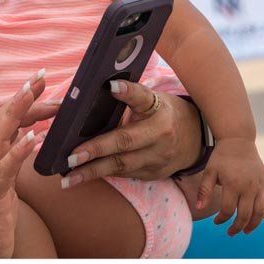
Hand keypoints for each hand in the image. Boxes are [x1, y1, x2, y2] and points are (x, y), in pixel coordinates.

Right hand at [0, 70, 56, 257]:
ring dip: (17, 112)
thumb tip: (34, 135)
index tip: (40, 82)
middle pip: (0, 119)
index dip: (22, 100)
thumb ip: (13, 157)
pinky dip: (18, 151)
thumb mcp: (3, 181)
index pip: (4, 119)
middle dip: (21, 96)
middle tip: (41, 76)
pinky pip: (4, 170)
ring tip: (34, 94)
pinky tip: (35, 138)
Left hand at [60, 79, 202, 186]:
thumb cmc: (163, 112)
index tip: (111, 86)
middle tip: (71, 156)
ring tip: (69, 177)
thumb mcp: (152, 99)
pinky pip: (125, 174)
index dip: (127, 91)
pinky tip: (82, 177)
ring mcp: (158, 157)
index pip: (141, 97)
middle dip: (96, 150)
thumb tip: (100, 89)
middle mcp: (160, 134)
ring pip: (122, 165)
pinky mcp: (154, 173)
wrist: (194, 138)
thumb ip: (130, 96)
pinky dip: (103, 175)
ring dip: (93, 172)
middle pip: (126, 141)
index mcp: (158, 109)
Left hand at [197, 138, 263, 234]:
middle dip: (237, 227)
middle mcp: (249, 186)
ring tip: (246, 230)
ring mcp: (259, 184)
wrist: (238, 140)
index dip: (222, 219)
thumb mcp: (209, 171)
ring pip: (260, 211)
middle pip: (245, 214)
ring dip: (254, 224)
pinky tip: (260, 217)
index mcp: (233, 184)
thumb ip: (204, 191)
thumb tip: (199, 209)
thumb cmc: (221, 157)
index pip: (228, 210)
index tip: (216, 222)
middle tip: (231, 233)